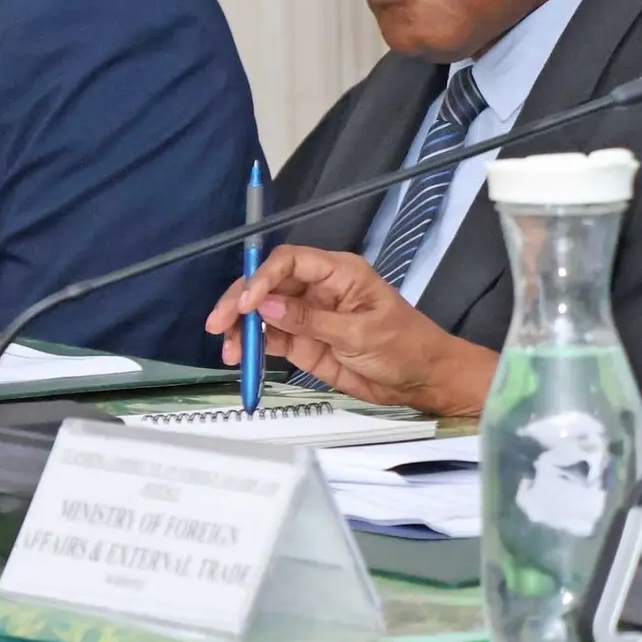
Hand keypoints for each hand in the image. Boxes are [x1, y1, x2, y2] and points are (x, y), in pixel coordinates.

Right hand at [205, 244, 496, 416]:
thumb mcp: (360, 333)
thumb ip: (311, 320)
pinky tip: (241, 356)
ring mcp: (308, 315)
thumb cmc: (405, 346)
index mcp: (338, 272)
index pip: (290, 262)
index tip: (245, 303)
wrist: (422, 380)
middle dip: (240, 301)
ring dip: (242, 327)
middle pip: (268, 284)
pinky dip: (253, 345)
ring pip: (263, 312)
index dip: (262, 277)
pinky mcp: (304, 341)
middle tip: (219, 325)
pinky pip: (271, 338)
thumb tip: (267, 305)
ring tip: (231, 351)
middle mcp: (318, 288)